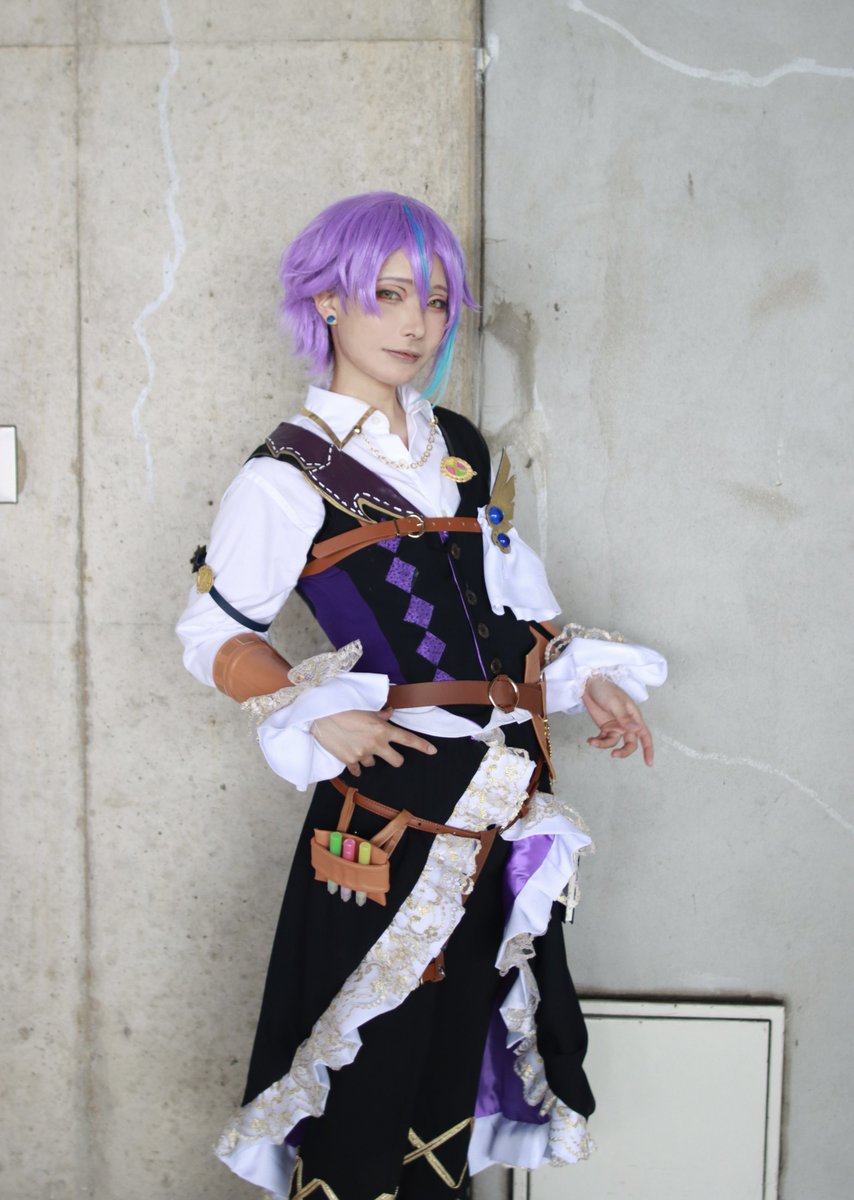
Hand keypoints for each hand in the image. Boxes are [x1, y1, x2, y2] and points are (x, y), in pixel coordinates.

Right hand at [310, 706, 436, 776]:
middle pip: (397, 761)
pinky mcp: (349, 761)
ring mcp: (363, 754)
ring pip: (374, 764)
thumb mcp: (365, 707)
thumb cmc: (343, 707)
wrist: (320, 715)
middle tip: (386, 752)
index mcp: (383, 729)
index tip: (433, 751)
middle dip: (394, 758)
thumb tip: (389, 712)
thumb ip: (380, 713)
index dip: (422, 746)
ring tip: (358, 745)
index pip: (408, 739)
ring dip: (370, 757)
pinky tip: (351, 755)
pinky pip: (358, 770)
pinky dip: (356, 765)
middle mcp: (376, 743)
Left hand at [582, 676, 653, 766]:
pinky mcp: (604, 727)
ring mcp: (615, 726)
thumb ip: (624, 718)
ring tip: (593, 742)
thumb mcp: (615, 703)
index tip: (649, 763)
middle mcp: (626, 724)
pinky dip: (597, 742)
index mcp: (634, 717)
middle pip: (630, 743)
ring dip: (604, 745)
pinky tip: (590, 740)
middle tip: (614, 755)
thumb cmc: (606, 689)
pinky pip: (603, 739)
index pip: (645, 735)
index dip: (648, 749)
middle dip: (623, 752)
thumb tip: (637, 729)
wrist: (589, 684)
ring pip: (614, 743)